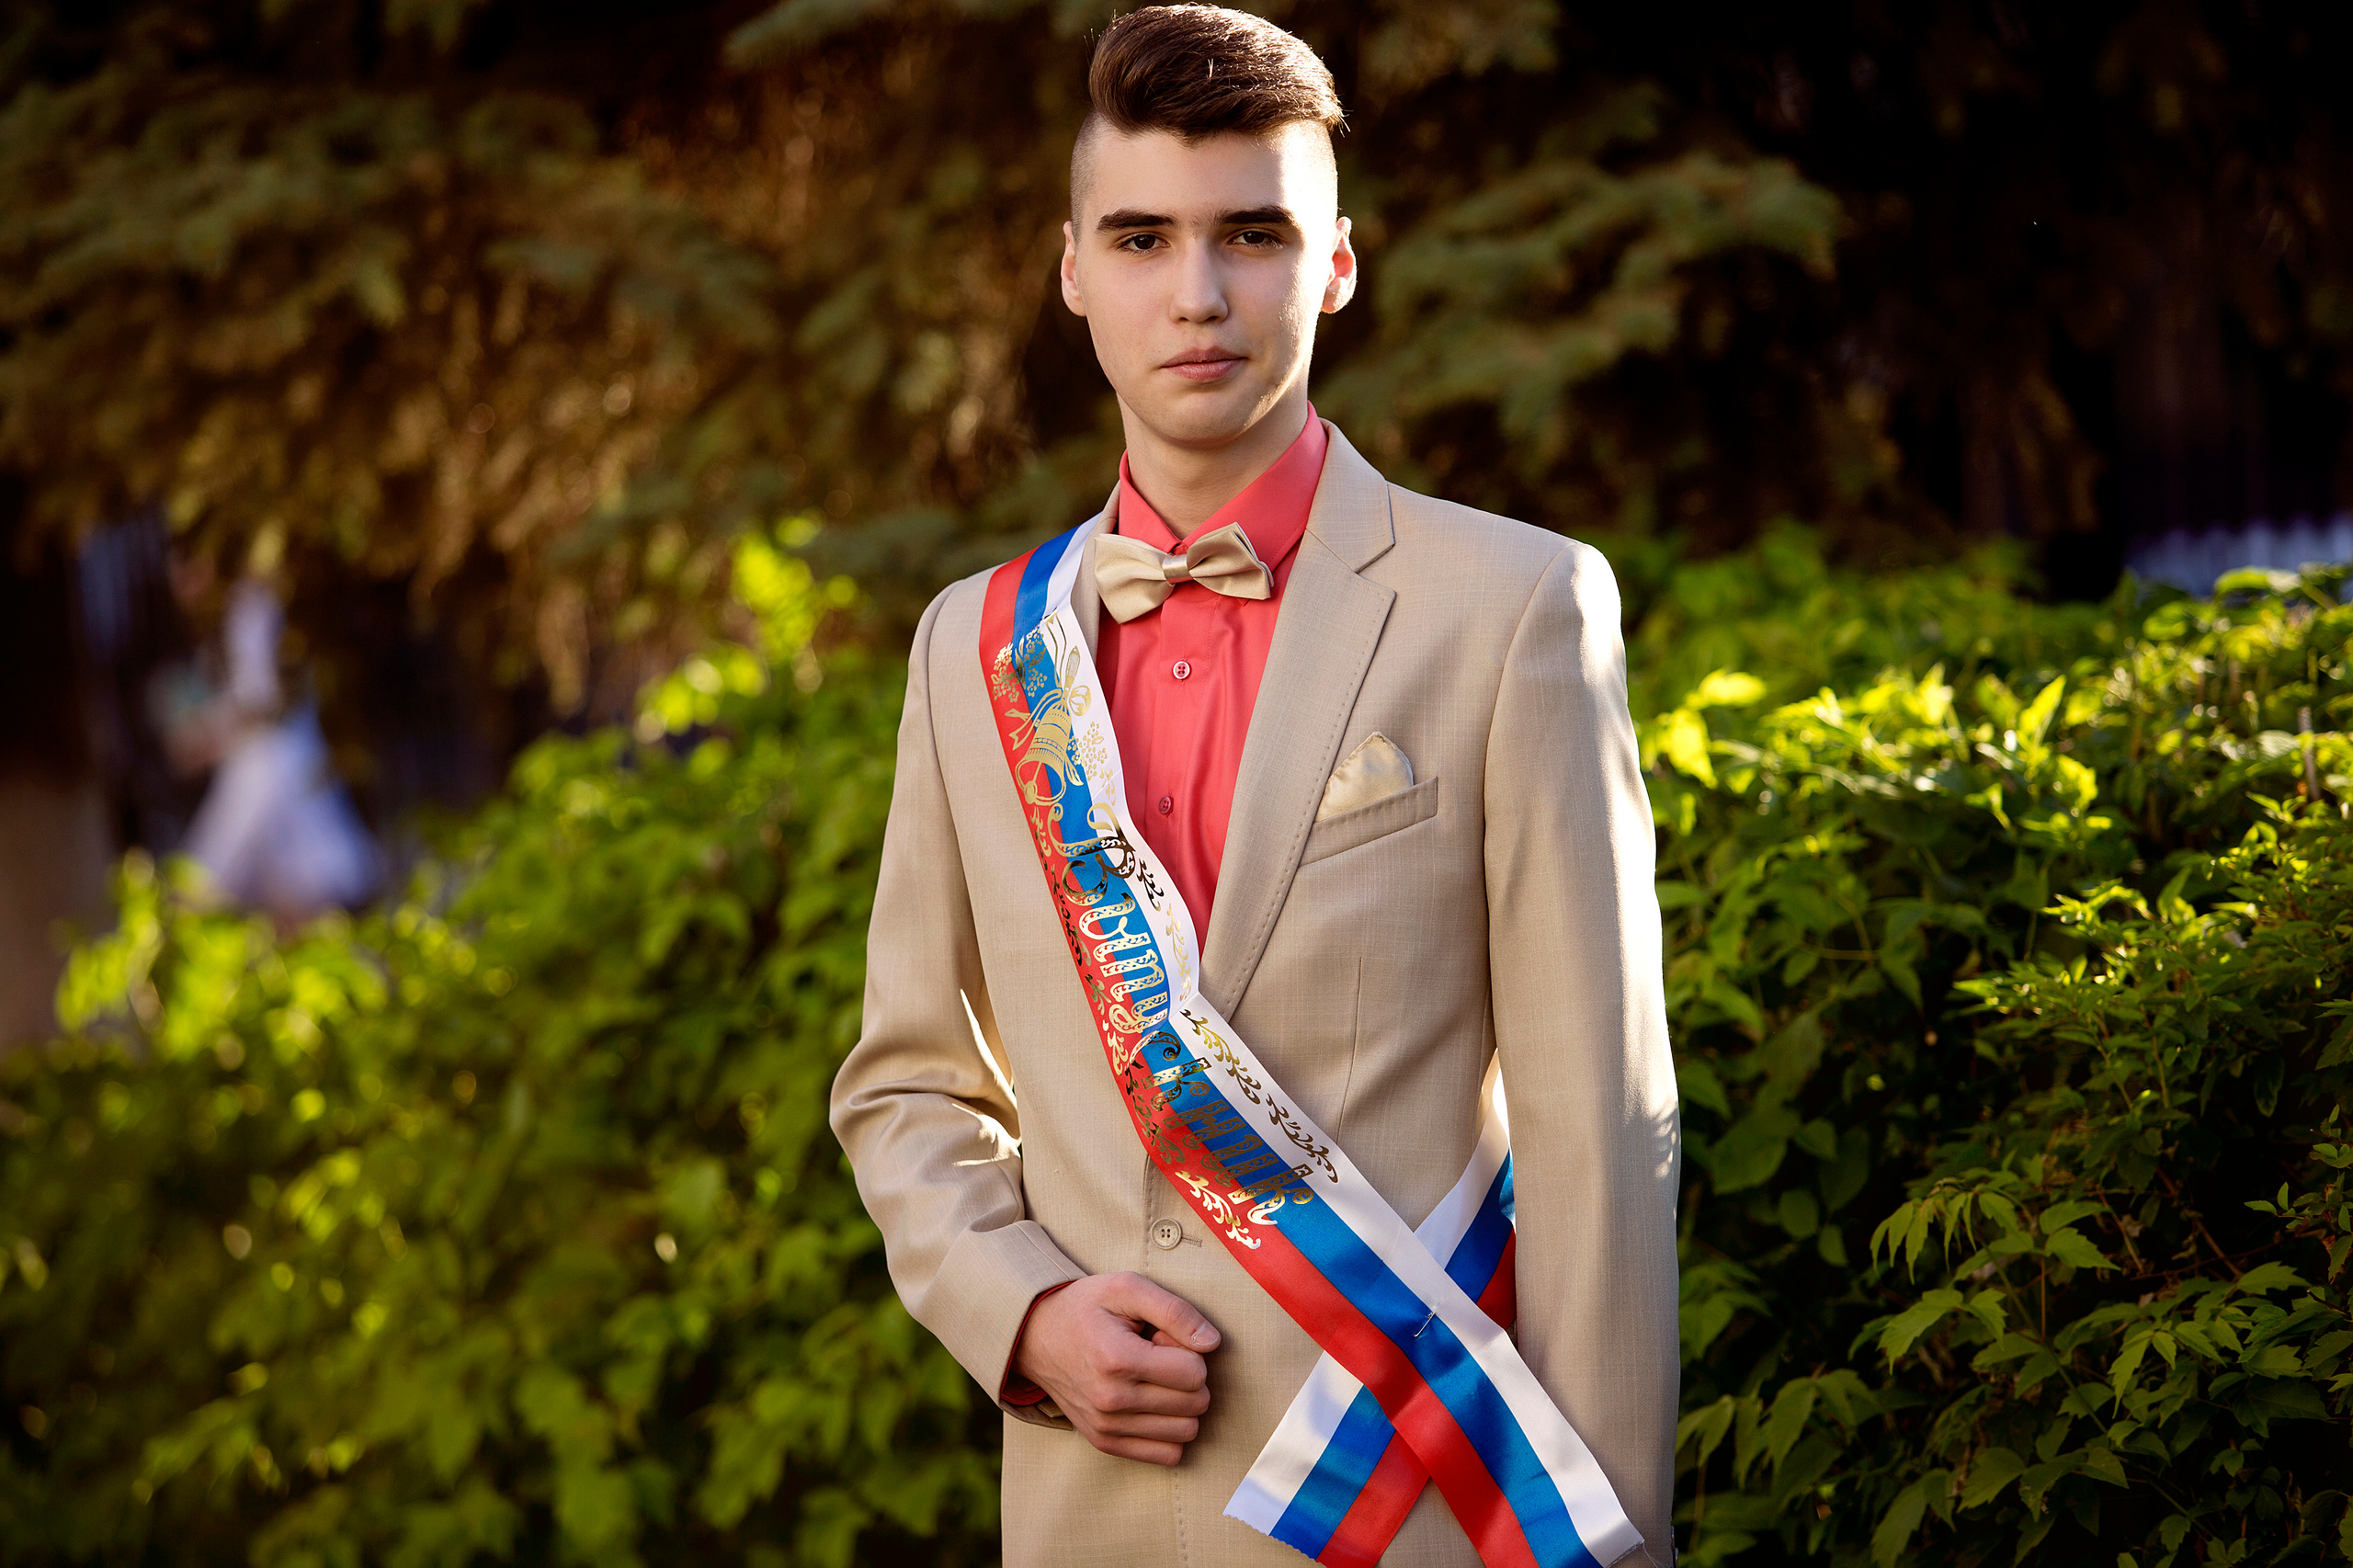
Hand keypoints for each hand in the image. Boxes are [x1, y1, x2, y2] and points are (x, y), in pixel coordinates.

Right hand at [1011, 1271, 1220, 1465]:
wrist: (1035, 1336)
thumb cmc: (1086, 1307)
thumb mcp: (1127, 1288)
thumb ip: (1175, 1310)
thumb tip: (1212, 1343)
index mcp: (1118, 1359)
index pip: (1195, 1373)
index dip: (1189, 1350)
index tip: (1162, 1338)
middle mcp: (1112, 1400)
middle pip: (1195, 1404)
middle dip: (1188, 1377)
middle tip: (1157, 1356)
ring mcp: (1107, 1427)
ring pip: (1186, 1432)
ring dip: (1180, 1404)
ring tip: (1151, 1379)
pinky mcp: (1105, 1443)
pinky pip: (1168, 1455)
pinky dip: (1170, 1430)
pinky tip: (1150, 1404)